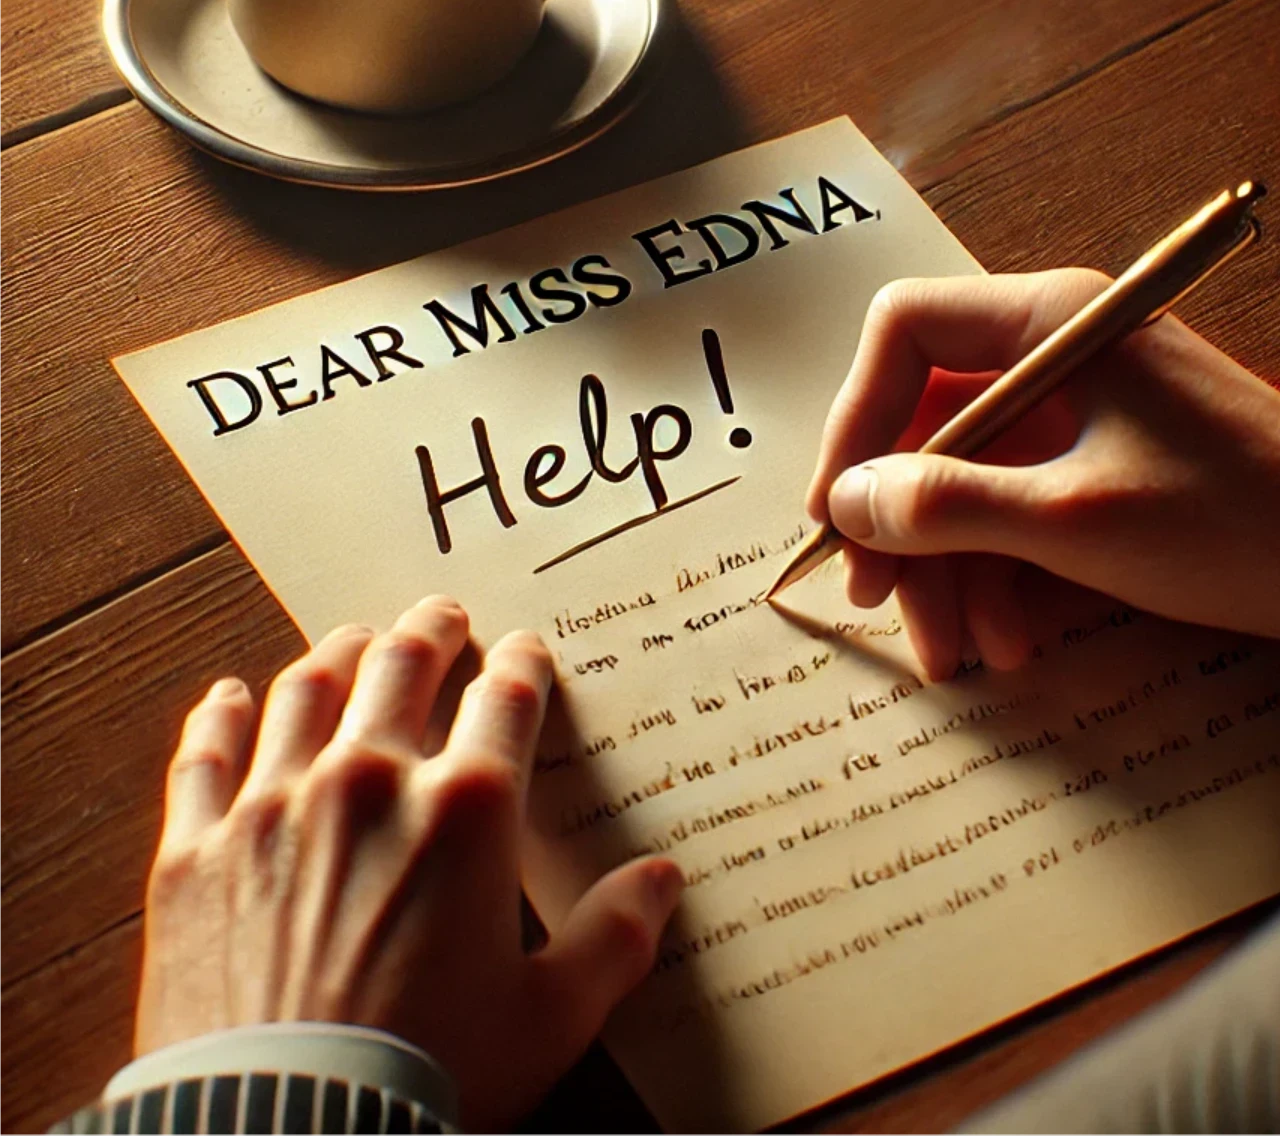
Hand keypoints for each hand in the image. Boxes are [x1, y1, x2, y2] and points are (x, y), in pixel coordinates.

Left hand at [137, 597, 682, 1132]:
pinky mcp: (196, 849)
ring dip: (338, 653)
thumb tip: (661, 881)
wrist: (285, 1134)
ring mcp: (273, 806)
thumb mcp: (550, 1017)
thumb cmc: (428, 1075)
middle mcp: (369, 780)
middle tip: (441, 616)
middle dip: (430, 631)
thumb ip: (613, 938)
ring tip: (354, 640)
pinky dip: (219, 716)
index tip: (524, 653)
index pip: (504, 697)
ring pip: (306, 690)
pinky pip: (205, 755)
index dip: (520, 664)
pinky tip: (228, 696)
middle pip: (401, 665)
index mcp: (465, 808)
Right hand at [806, 273, 1279, 678]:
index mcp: (1050, 319)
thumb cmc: (1225, 523)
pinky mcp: (1100, 455)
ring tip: (959, 652)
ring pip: (970, 472)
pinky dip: (1003, 568)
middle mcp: (1056, 346)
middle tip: (876, 601)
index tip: (839, 506)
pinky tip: (1012, 637)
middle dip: (902, 517)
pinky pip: (1019, 500)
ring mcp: (1080, 402)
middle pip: (931, 417)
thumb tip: (848, 502)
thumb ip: (948, 505)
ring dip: (951, 565)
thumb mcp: (1072, 521)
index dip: (857, 416)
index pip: (905, 331)